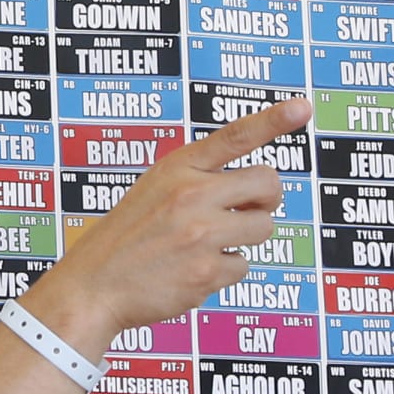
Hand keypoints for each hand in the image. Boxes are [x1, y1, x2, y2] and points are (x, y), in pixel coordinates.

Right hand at [35, 97, 311, 336]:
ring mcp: (201, 233)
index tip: (302, 106)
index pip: (234, 136)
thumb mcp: (153, 190)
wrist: (92, 287)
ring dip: (245, 238)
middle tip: (250, 210)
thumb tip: (256, 190)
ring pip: (264, 228)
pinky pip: (243, 266)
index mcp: (177, 167)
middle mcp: (191, 194)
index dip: (273, 119)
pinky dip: (224, 272)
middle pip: (269, 184)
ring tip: (206, 245)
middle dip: (267, 199)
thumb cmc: (126, 239)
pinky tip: (192, 272)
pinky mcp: (207, 271)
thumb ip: (198, 181)